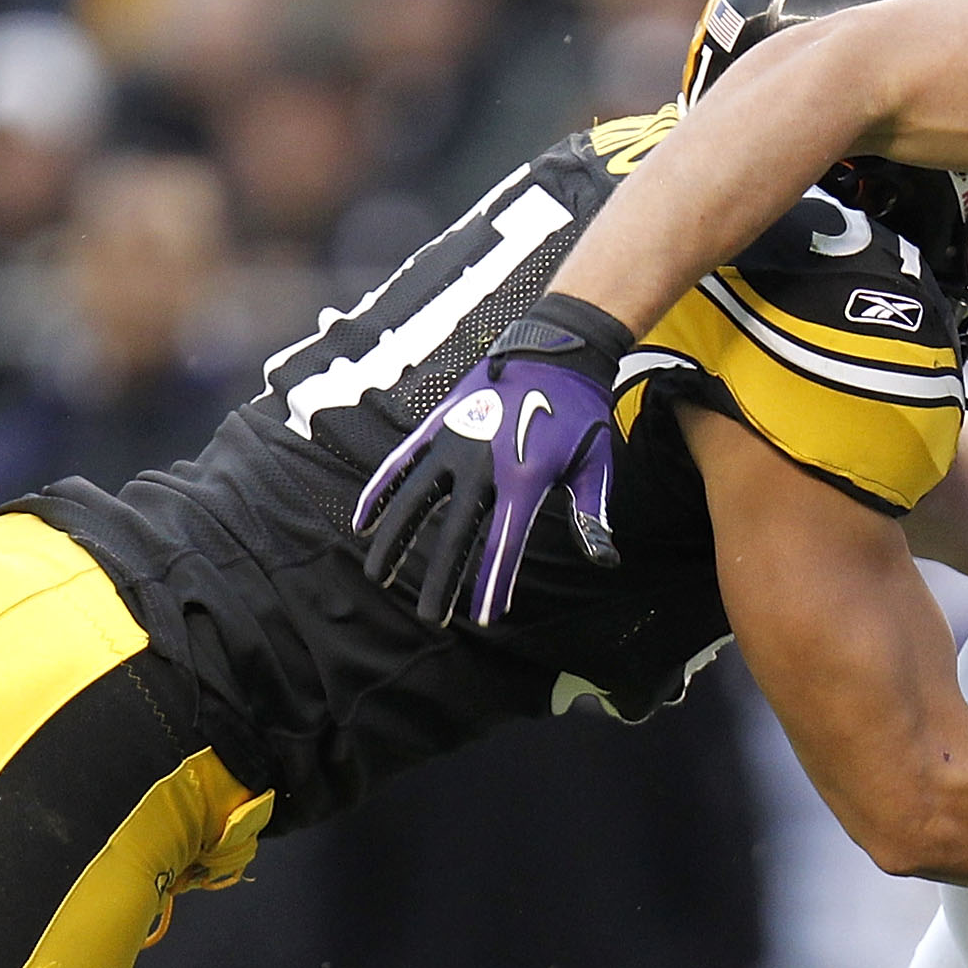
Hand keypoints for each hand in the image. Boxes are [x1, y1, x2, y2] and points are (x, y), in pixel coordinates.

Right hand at [353, 294, 631, 626]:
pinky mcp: (438, 425)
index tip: (484, 619)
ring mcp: (455, 443)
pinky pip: (402, 464)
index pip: (504, 545)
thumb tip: (604, 560)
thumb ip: (591, 514)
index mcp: (524, 480)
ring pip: (415, 501)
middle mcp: (483, 465)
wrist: (556, 349)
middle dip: (442, 580)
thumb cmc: (580, 412)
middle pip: (455, 535)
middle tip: (432, 618)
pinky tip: (363, 522)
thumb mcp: (596, 464)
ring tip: (379, 575)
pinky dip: (381, 492)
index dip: (493, 585)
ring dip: (396, 541)